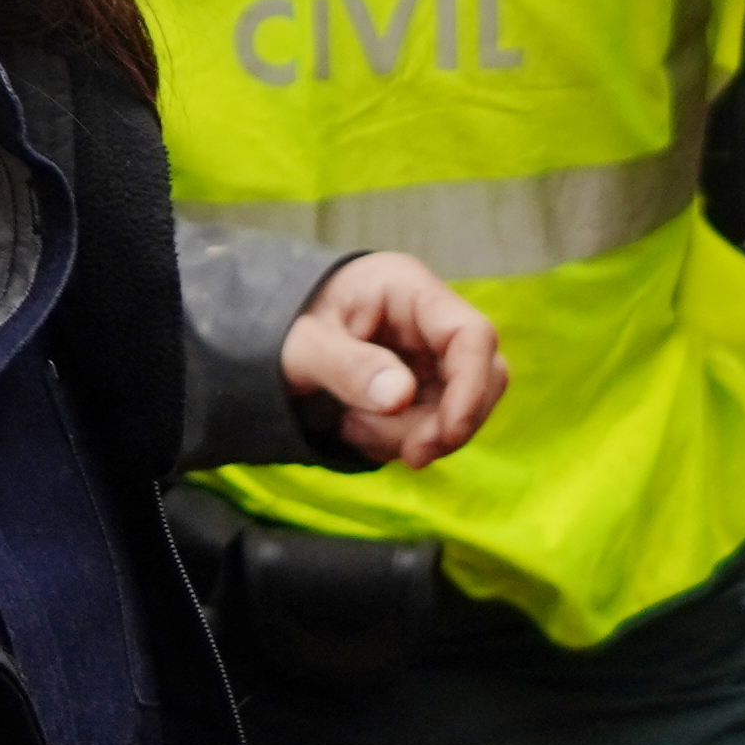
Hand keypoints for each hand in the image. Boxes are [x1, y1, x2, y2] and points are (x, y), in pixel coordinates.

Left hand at [279, 254, 506, 467]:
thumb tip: (400, 396)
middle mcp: (429, 322)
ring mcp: (428, 357)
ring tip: (351, 427)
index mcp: (407, 289)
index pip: (470, 334)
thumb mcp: (301, 344)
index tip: (448, 434)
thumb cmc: (283, 324)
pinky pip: (431, 426)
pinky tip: (355, 429)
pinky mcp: (420, 388)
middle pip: (481, 376)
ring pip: (457, 409)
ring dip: (413, 435)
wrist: (263, 338)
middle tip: (408, 455)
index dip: (472, 387)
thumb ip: (347, 366)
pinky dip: (398, 441)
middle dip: (446, 424)